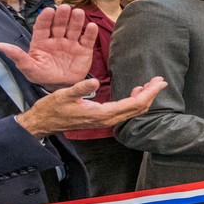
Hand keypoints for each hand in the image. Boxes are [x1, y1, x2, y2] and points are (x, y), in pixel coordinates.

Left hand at [0, 6, 98, 88]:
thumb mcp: (28, 67)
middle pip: (59, 25)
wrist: (61, 88)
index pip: (42, 27)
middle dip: (62, 16)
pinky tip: (91, 26)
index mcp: (41, 41)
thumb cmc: (42, 75)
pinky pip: (87, 40)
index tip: (48, 10)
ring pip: (73, 29)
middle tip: (65, 8)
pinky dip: (90, 33)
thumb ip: (16, 55)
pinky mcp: (84, 50)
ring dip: (76, 21)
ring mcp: (71, 43)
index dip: (45, 18)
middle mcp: (57, 39)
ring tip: (78, 13)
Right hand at [15, 76, 165, 138]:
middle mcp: (107, 119)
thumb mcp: (64, 94)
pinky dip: (134, 101)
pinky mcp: (102, 118)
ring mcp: (105, 120)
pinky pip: (124, 111)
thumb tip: (95, 82)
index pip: (133, 104)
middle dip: (151, 95)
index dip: (149, 93)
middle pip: (137, 109)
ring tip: (151, 84)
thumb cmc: (52, 108)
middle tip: (160, 81)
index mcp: (102, 114)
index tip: (159, 82)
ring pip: (132, 111)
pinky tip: (135, 91)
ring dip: (143, 98)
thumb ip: (80, 88)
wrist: (43, 122)